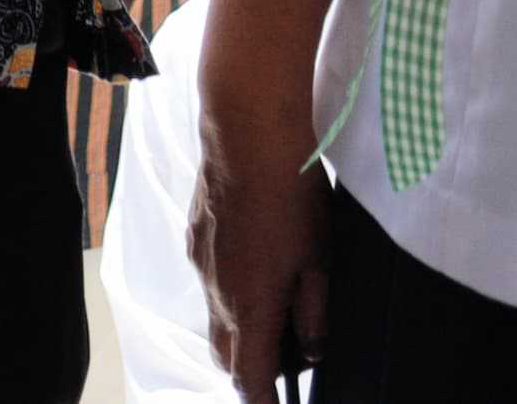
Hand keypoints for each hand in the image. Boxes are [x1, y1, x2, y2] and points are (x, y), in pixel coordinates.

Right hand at [194, 126, 329, 399]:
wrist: (246, 138)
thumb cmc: (292, 200)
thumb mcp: (321, 263)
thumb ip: (314, 315)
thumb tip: (312, 351)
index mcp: (250, 306)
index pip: (249, 376)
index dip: (265, 400)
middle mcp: (216, 292)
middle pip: (226, 353)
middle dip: (253, 368)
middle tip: (290, 360)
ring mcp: (201, 264)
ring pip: (217, 315)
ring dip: (244, 326)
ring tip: (282, 304)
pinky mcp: (194, 238)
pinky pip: (210, 280)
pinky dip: (233, 291)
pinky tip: (260, 262)